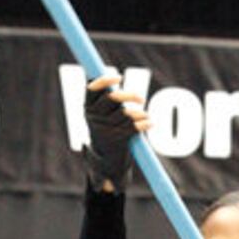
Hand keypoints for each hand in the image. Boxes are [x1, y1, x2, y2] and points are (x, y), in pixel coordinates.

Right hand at [85, 74, 150, 191]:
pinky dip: (144, 123)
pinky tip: (150, 123)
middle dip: (129, 95)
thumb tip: (115, 79)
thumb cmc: (107, 130)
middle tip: (141, 99)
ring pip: (125, 113)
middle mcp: (94, 118)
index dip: (105, 81)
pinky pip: (133, 127)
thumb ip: (107, 97)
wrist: (106, 161)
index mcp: (88, 108)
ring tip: (145, 115)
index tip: (120, 77)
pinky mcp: (116, 140)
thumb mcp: (102, 114)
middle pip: (112, 98)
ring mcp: (104, 130)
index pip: (92, 88)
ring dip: (139, 114)